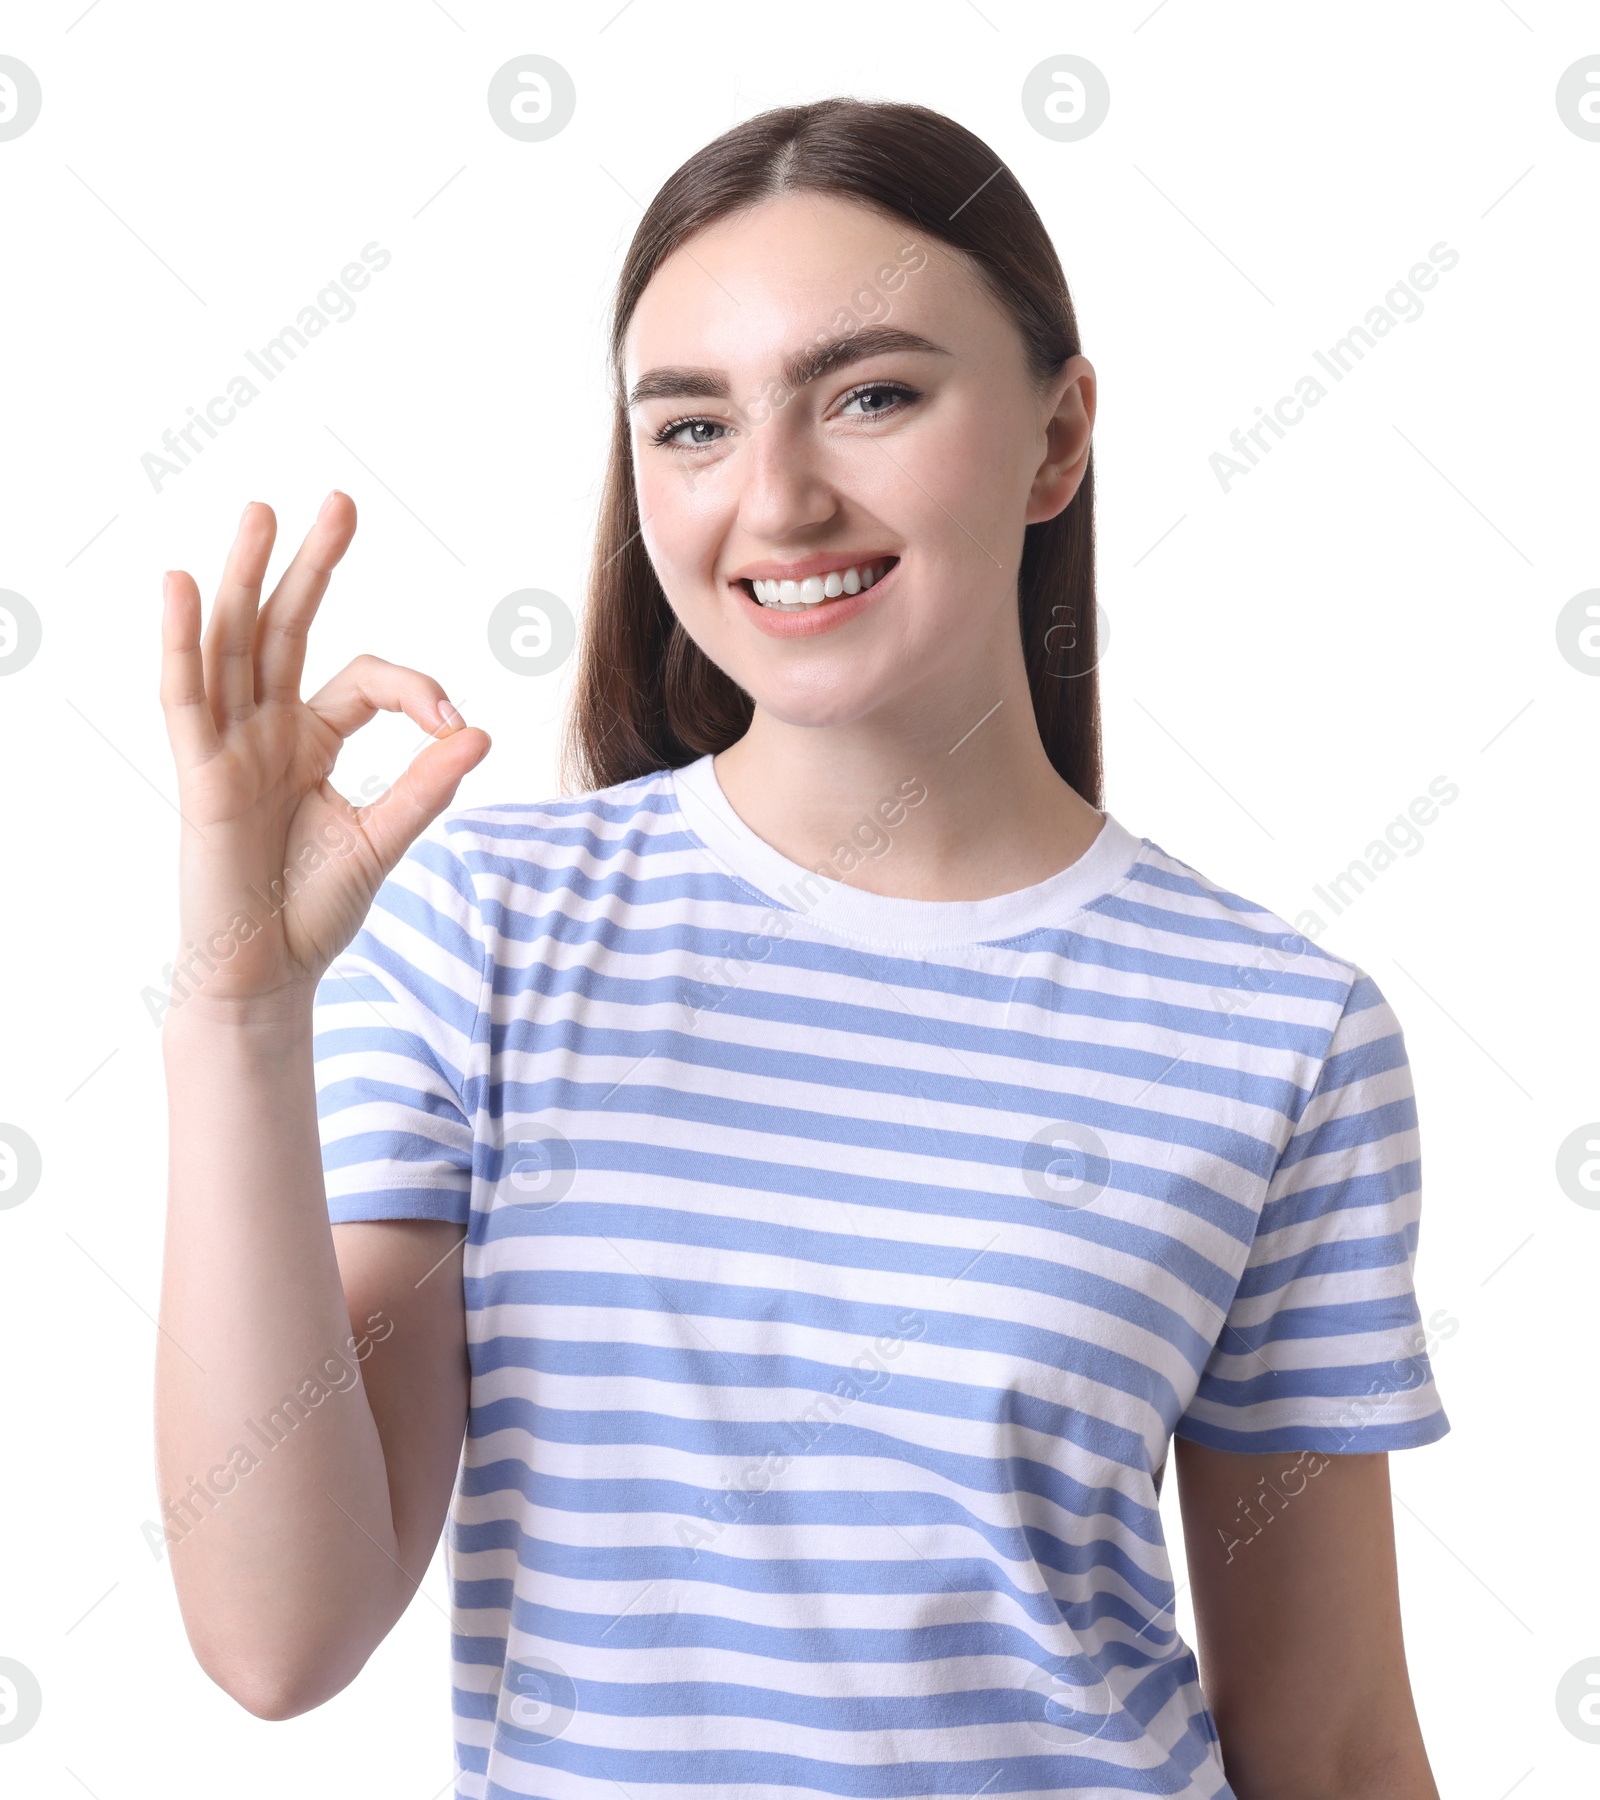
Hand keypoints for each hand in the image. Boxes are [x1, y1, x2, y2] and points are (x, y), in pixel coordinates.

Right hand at [158, 493, 489, 1016]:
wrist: (266, 974)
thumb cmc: (315, 910)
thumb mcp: (383, 839)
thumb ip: (426, 786)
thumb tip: (482, 733)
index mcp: (313, 740)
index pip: (364, 679)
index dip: (417, 691)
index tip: (455, 728)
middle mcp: (268, 730)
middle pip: (288, 630)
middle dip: (312, 565)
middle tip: (340, 501)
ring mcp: (230, 747)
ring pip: (234, 646)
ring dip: (247, 578)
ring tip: (262, 512)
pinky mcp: (200, 774)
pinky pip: (185, 697)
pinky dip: (181, 643)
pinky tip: (180, 585)